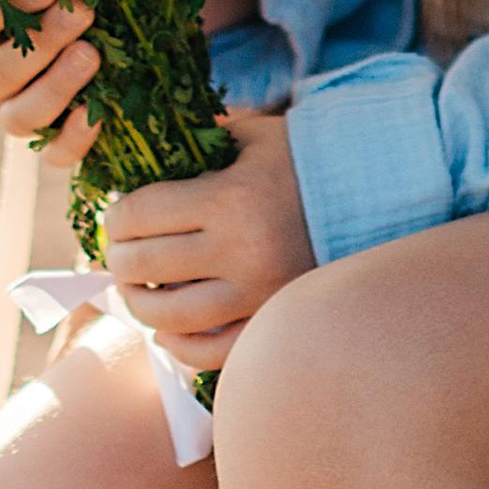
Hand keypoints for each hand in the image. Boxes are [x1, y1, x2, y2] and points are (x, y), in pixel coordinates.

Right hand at [0, 0, 98, 168]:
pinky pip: (56, 154)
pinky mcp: (50, 142)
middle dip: (43, 42)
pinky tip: (94, 114)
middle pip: (0, 73)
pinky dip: (74, 139)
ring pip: (21, 117)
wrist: (84, 33)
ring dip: (57, 85)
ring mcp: (14, 114)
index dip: (5, 7)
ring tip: (91, 53)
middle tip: (83, 13)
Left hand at [104, 111, 313, 371]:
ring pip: (169, 317)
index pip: (142, 214)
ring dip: (138, 305)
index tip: (115, 215)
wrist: (373, 193)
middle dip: (119, 258)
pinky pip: (210, 352)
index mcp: (229, 198)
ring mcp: (257, 294)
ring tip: (134, 289)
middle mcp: (240, 251)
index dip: (116, 215)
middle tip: (117, 252)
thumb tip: (148, 147)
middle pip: (146, 266)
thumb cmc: (305, 159)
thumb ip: (201, 139)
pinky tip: (165, 331)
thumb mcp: (252, 136)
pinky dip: (178, 347)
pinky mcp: (271, 320)